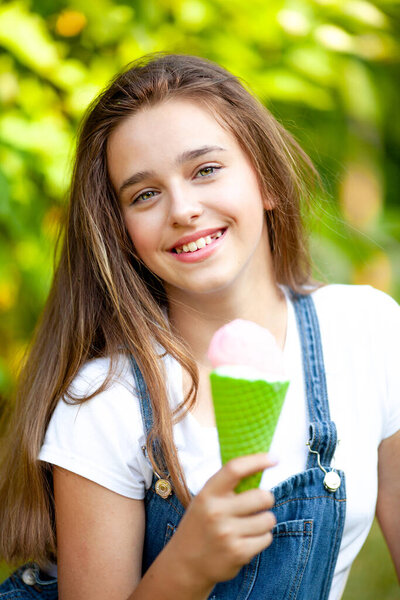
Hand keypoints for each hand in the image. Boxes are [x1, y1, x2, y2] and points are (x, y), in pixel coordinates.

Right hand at [165, 453, 276, 592]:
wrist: (185, 564)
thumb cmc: (201, 525)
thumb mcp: (205, 500)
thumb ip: (226, 486)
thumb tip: (259, 465)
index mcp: (208, 494)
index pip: (235, 469)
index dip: (257, 460)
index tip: (274, 458)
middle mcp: (216, 512)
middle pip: (262, 496)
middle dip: (267, 499)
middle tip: (260, 503)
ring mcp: (227, 534)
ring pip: (268, 519)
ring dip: (264, 521)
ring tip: (250, 525)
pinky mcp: (237, 553)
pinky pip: (266, 538)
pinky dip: (261, 538)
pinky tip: (247, 540)